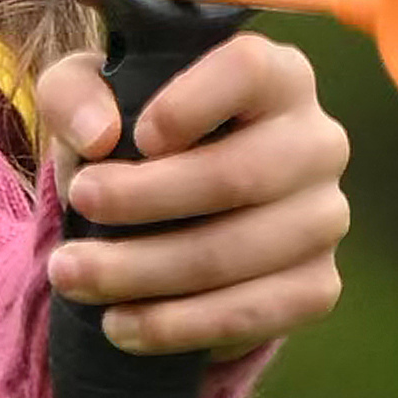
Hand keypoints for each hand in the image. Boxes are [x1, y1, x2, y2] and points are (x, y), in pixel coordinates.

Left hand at [38, 33, 351, 356]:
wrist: (170, 219)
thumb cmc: (134, 139)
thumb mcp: (89, 101)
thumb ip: (74, 95)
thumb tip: (98, 136)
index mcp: (277, 76)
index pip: (248, 71)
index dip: (187, 105)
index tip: (135, 138)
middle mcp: (318, 142)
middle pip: (237, 175)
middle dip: (141, 200)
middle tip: (73, 209)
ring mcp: (325, 218)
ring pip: (234, 254)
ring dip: (141, 272)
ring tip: (72, 276)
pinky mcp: (319, 286)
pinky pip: (250, 315)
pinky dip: (176, 326)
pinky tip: (120, 324)